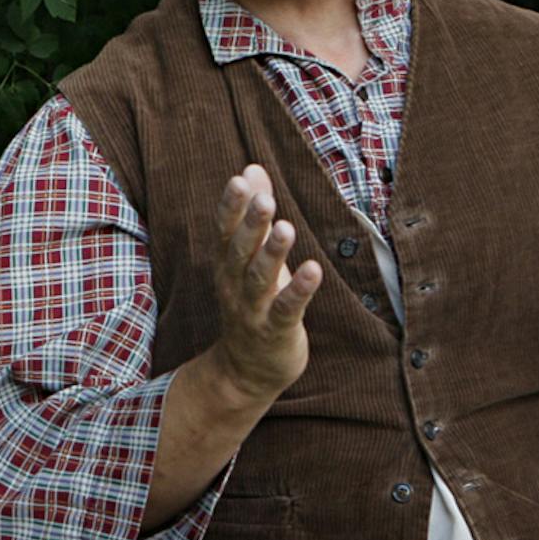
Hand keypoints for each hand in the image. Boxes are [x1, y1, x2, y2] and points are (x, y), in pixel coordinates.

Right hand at [209, 165, 323, 401]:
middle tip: (264, 198)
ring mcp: (253, 310)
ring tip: (286, 227)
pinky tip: (314, 269)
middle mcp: (235, 286)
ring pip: (260, 279)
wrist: (245, 371)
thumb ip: (252, 213)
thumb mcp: (249, 257)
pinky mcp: (276, 332)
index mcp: (227, 266)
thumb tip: (251, 168)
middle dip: (251, 225)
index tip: (239, 180)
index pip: (224, 232)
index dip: (231, 207)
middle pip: (240, 252)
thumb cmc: (253, 303)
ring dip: (273, 254)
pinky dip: (299, 290)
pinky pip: (286, 309)